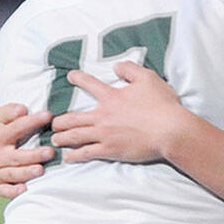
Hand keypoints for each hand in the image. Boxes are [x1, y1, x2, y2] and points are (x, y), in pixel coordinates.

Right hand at [0, 104, 53, 199]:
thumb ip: (9, 112)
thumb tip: (23, 110)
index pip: (16, 128)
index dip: (32, 121)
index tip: (48, 116)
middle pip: (17, 156)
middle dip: (34, 155)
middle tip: (50, 152)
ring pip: (13, 174)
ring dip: (27, 173)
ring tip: (41, 171)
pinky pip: (4, 191)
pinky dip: (13, 192)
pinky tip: (25, 190)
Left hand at [49, 61, 194, 164]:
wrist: (171, 131)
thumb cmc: (162, 105)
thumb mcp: (148, 78)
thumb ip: (130, 69)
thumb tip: (117, 66)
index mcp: (111, 97)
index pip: (90, 84)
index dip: (78, 78)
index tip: (70, 76)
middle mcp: (103, 116)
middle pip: (73, 118)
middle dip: (60, 121)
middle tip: (52, 122)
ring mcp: (105, 135)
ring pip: (75, 136)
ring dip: (62, 137)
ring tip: (55, 139)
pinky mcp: (110, 151)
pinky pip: (87, 153)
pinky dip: (75, 155)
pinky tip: (68, 157)